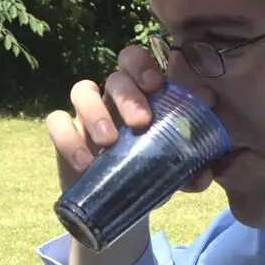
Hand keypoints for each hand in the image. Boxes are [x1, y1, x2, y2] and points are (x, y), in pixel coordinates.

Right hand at [45, 44, 213, 194]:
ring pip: (81, 90)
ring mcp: (85, 115)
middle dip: (128, 94)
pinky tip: (86, 161)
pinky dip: (68, 138)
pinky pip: (56, 123)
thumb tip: (207, 174)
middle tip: (142, 122)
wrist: (117, 203)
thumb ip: (192, 168)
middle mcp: (112, 98)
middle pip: (116, 75)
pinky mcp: (64, 135)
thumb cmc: (148, 171)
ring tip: (110, 142)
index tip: (156, 84)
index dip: (143, 64)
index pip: (137, 61)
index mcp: (141, 96)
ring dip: (96, 112)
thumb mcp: (173, 170)